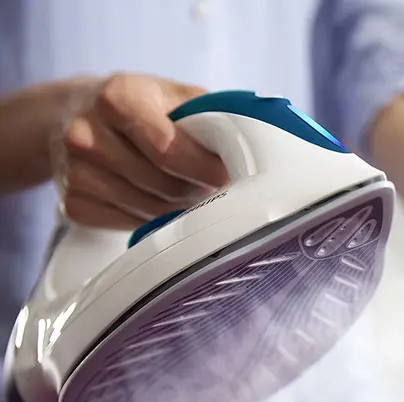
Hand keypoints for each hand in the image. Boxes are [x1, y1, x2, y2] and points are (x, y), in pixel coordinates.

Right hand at [54, 73, 227, 228]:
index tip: (225, 176)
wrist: (77, 115)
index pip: (168, 147)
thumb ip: (213, 117)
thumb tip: (252, 148)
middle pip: (162, 184)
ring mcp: (74, 170)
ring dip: (175, 207)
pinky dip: (148, 218)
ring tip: (184, 191)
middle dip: (195, 190)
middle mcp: (86, 132)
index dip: (203, 168)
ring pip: (148, 209)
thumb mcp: (177, 96)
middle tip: (209, 186)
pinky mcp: (72, 203)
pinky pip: (126, 224)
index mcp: (117, 96)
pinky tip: (153, 200)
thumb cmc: (143, 107)